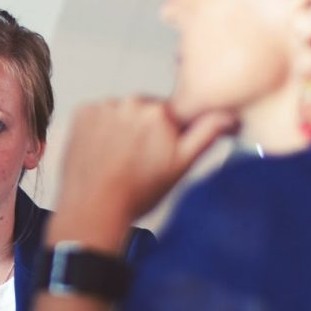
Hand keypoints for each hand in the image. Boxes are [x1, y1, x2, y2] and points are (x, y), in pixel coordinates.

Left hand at [53, 97, 234, 243]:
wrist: (93, 208)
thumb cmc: (136, 193)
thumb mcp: (181, 166)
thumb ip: (206, 134)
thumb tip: (228, 114)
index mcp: (160, 112)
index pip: (173, 113)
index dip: (169, 134)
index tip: (160, 151)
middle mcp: (131, 102)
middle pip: (146, 110)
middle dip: (145, 129)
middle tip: (138, 160)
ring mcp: (104, 106)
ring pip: (121, 112)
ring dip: (122, 128)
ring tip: (118, 159)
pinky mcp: (82, 113)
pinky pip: (98, 114)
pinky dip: (100, 128)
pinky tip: (102, 152)